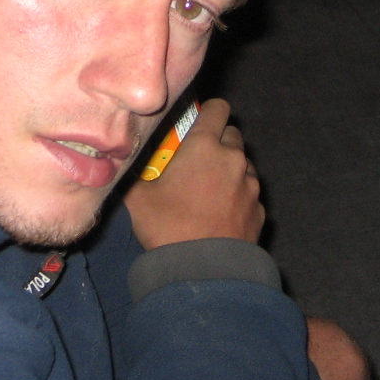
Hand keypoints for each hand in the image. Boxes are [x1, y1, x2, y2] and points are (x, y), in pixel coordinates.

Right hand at [123, 99, 263, 249]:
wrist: (203, 270)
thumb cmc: (169, 226)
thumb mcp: (139, 200)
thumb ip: (134, 176)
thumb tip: (119, 166)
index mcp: (204, 146)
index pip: (217, 108)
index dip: (207, 111)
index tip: (197, 122)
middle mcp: (233, 158)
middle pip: (232, 134)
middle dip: (218, 140)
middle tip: (198, 160)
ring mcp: (251, 185)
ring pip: (244, 163)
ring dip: (230, 168)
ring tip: (210, 190)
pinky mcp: (260, 209)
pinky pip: (250, 193)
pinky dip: (239, 196)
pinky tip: (222, 213)